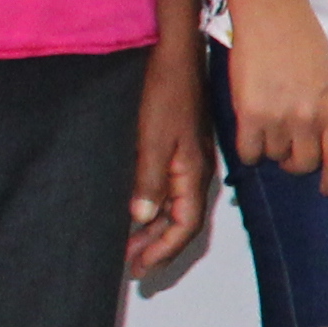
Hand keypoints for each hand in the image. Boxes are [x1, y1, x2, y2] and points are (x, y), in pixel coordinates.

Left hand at [125, 47, 213, 281]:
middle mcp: (196, 172)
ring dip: (156, 231)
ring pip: (177, 208)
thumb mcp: (152, 138)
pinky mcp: (181, 151)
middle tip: (133, 268)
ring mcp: (190, 161)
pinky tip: (139, 213)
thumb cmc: (164, 93)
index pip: (185, 225)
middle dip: (159, 247)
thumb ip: (149, 180)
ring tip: (131, 248)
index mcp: (193, 172)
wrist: (176, 56)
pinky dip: (157, 210)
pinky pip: (172, 193)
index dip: (163, 250)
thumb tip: (142, 218)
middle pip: (183, 222)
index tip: (140, 269)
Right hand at [223, 0, 327, 193]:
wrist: (271, 15)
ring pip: (273, 156)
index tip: (327, 189)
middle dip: (296, 162)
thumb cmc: (303, 40)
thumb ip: (324, 109)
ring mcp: (278, 118)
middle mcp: (308, 119)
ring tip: (268, 129)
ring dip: (271, 150)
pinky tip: (250, 135)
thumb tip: (316, 137)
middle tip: (288, 149)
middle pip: (303, 164)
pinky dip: (249, 150)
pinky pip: (248, 151)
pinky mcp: (249, 114)